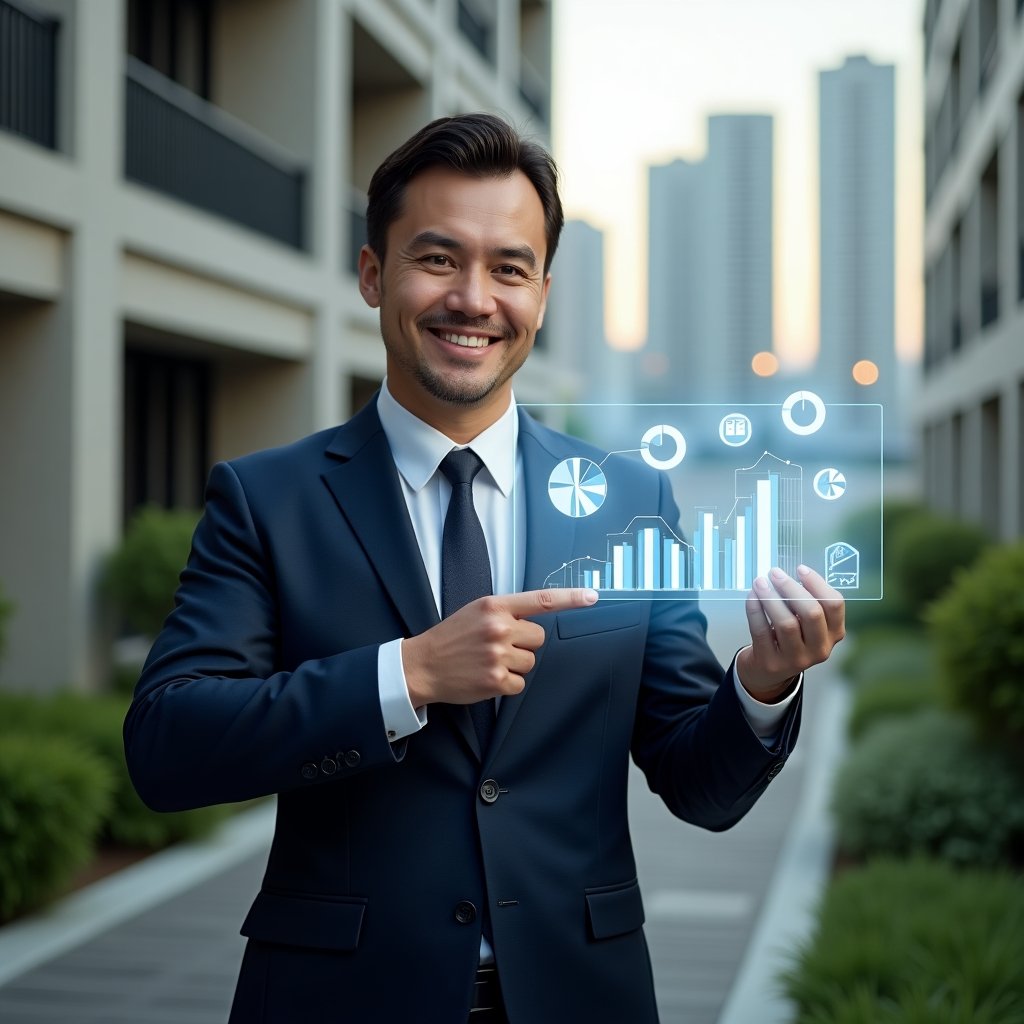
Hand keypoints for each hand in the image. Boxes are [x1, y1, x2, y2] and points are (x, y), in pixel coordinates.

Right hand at [403, 588, 598, 707]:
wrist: (422, 665)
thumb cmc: (450, 638)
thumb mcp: (475, 612)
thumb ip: (504, 612)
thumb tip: (533, 619)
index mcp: (494, 606)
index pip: (540, 600)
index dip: (570, 598)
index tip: (592, 597)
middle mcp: (498, 628)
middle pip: (538, 638)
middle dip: (523, 643)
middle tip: (497, 646)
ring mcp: (498, 655)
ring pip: (530, 662)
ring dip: (515, 664)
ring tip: (488, 661)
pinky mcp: (496, 680)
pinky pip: (520, 683)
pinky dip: (507, 683)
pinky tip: (487, 677)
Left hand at [737, 565, 844, 701]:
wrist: (768, 671)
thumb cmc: (789, 636)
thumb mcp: (806, 623)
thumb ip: (806, 601)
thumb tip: (787, 573)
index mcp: (834, 633)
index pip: (834, 605)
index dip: (817, 583)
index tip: (800, 568)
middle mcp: (820, 649)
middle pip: (812, 613)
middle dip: (791, 588)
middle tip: (775, 573)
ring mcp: (796, 659)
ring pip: (787, 623)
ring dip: (771, 598)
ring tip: (760, 582)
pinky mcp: (771, 662)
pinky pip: (761, 631)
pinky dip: (755, 611)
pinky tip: (752, 596)